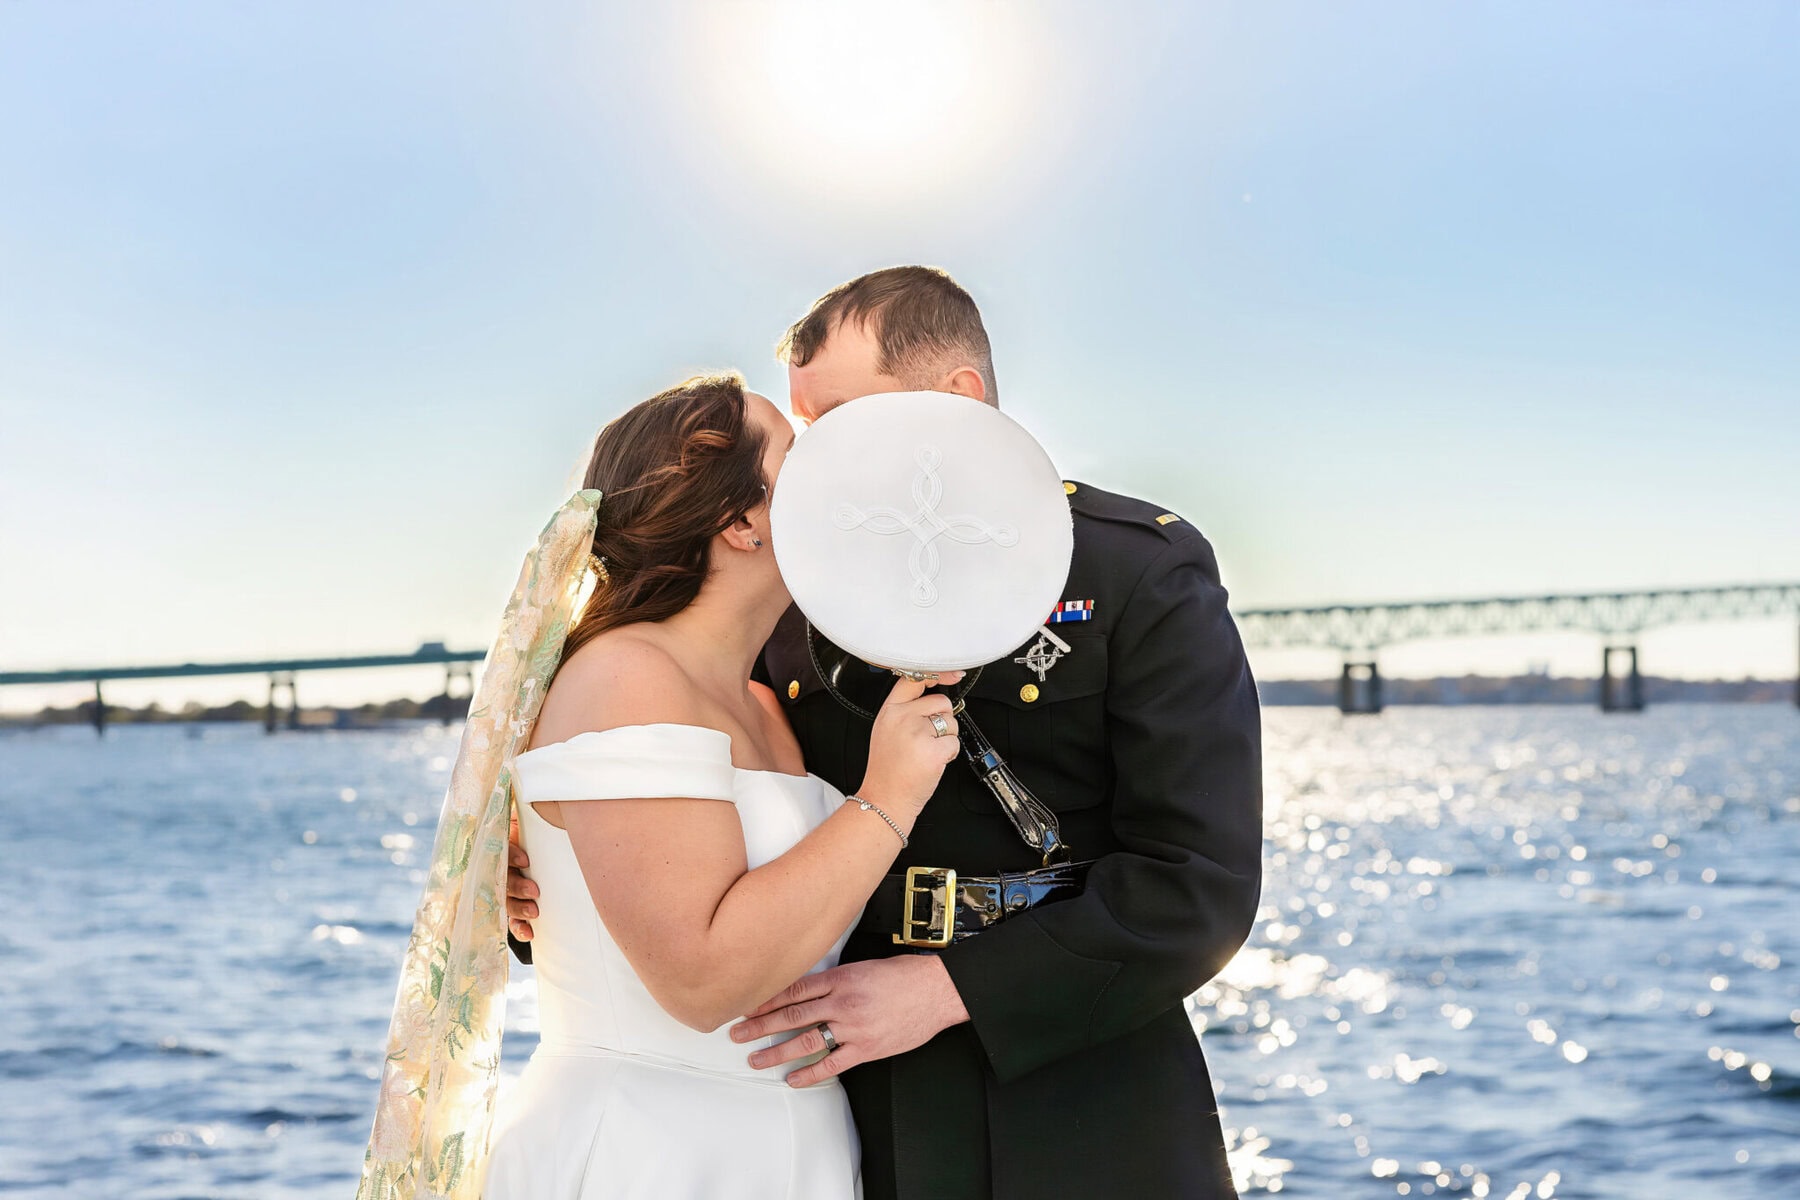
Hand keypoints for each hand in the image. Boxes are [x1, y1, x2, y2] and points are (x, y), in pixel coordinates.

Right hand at [506, 806, 538, 941]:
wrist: (536, 836)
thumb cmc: (532, 822)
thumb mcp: (525, 809)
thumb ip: (527, 800)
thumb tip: (527, 776)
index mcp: (500, 842)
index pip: (500, 849)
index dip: (511, 855)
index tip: (526, 860)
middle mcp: (498, 865)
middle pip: (500, 878)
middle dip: (517, 886)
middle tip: (535, 890)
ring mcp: (502, 885)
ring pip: (504, 900)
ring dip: (518, 908)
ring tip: (536, 913)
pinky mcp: (511, 902)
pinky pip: (510, 919)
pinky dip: (519, 928)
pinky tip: (530, 934)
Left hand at [728, 955, 970, 1087]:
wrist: (936, 991)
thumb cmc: (904, 976)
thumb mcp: (864, 967)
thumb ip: (835, 979)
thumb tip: (806, 990)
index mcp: (840, 978)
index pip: (792, 990)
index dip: (765, 1000)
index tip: (745, 1007)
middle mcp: (842, 1002)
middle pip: (791, 1015)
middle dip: (759, 1026)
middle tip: (736, 1033)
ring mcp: (853, 1028)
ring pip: (805, 1041)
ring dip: (776, 1051)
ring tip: (755, 1058)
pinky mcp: (866, 1048)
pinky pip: (832, 1064)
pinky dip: (810, 1073)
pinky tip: (793, 1078)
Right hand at [859, 671, 963, 819]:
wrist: (884, 799)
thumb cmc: (888, 770)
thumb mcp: (887, 730)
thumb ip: (907, 710)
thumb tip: (935, 696)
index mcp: (890, 710)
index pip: (915, 680)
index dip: (937, 674)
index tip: (951, 675)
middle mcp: (903, 718)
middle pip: (942, 702)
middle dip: (942, 720)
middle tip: (926, 740)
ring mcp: (918, 733)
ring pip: (951, 723)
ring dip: (946, 738)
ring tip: (926, 752)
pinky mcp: (933, 750)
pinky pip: (954, 742)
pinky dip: (949, 754)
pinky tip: (932, 762)